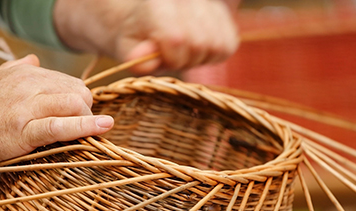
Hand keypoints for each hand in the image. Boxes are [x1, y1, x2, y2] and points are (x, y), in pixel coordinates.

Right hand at [0, 55, 113, 168]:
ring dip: (88, 120)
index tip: (78, 114)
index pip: (68, 82)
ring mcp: (26, 107)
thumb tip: (32, 60)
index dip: (77, 100)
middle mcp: (28, 85)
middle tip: (81, 126)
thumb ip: (14, 70)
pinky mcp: (22, 131)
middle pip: (78, 91)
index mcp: (23, 73)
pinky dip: (87, 127)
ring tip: (89, 133)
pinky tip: (104, 128)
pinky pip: (63, 126)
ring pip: (75, 105)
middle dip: (86, 110)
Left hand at [54, 0, 240, 73]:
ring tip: (184, 52)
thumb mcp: (125, 48)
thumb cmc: (136, 38)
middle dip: (186, 59)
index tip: (159, 58)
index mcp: (158, 3)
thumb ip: (133, 56)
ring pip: (218, 45)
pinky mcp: (224, 15)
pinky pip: (229, 44)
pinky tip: (198, 49)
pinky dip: (215, 53)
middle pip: (201, 43)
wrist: (147, 20)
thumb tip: (144, 60)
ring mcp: (209, 4)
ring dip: (201, 57)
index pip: (177, 37)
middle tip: (172, 56)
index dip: (170, 57)